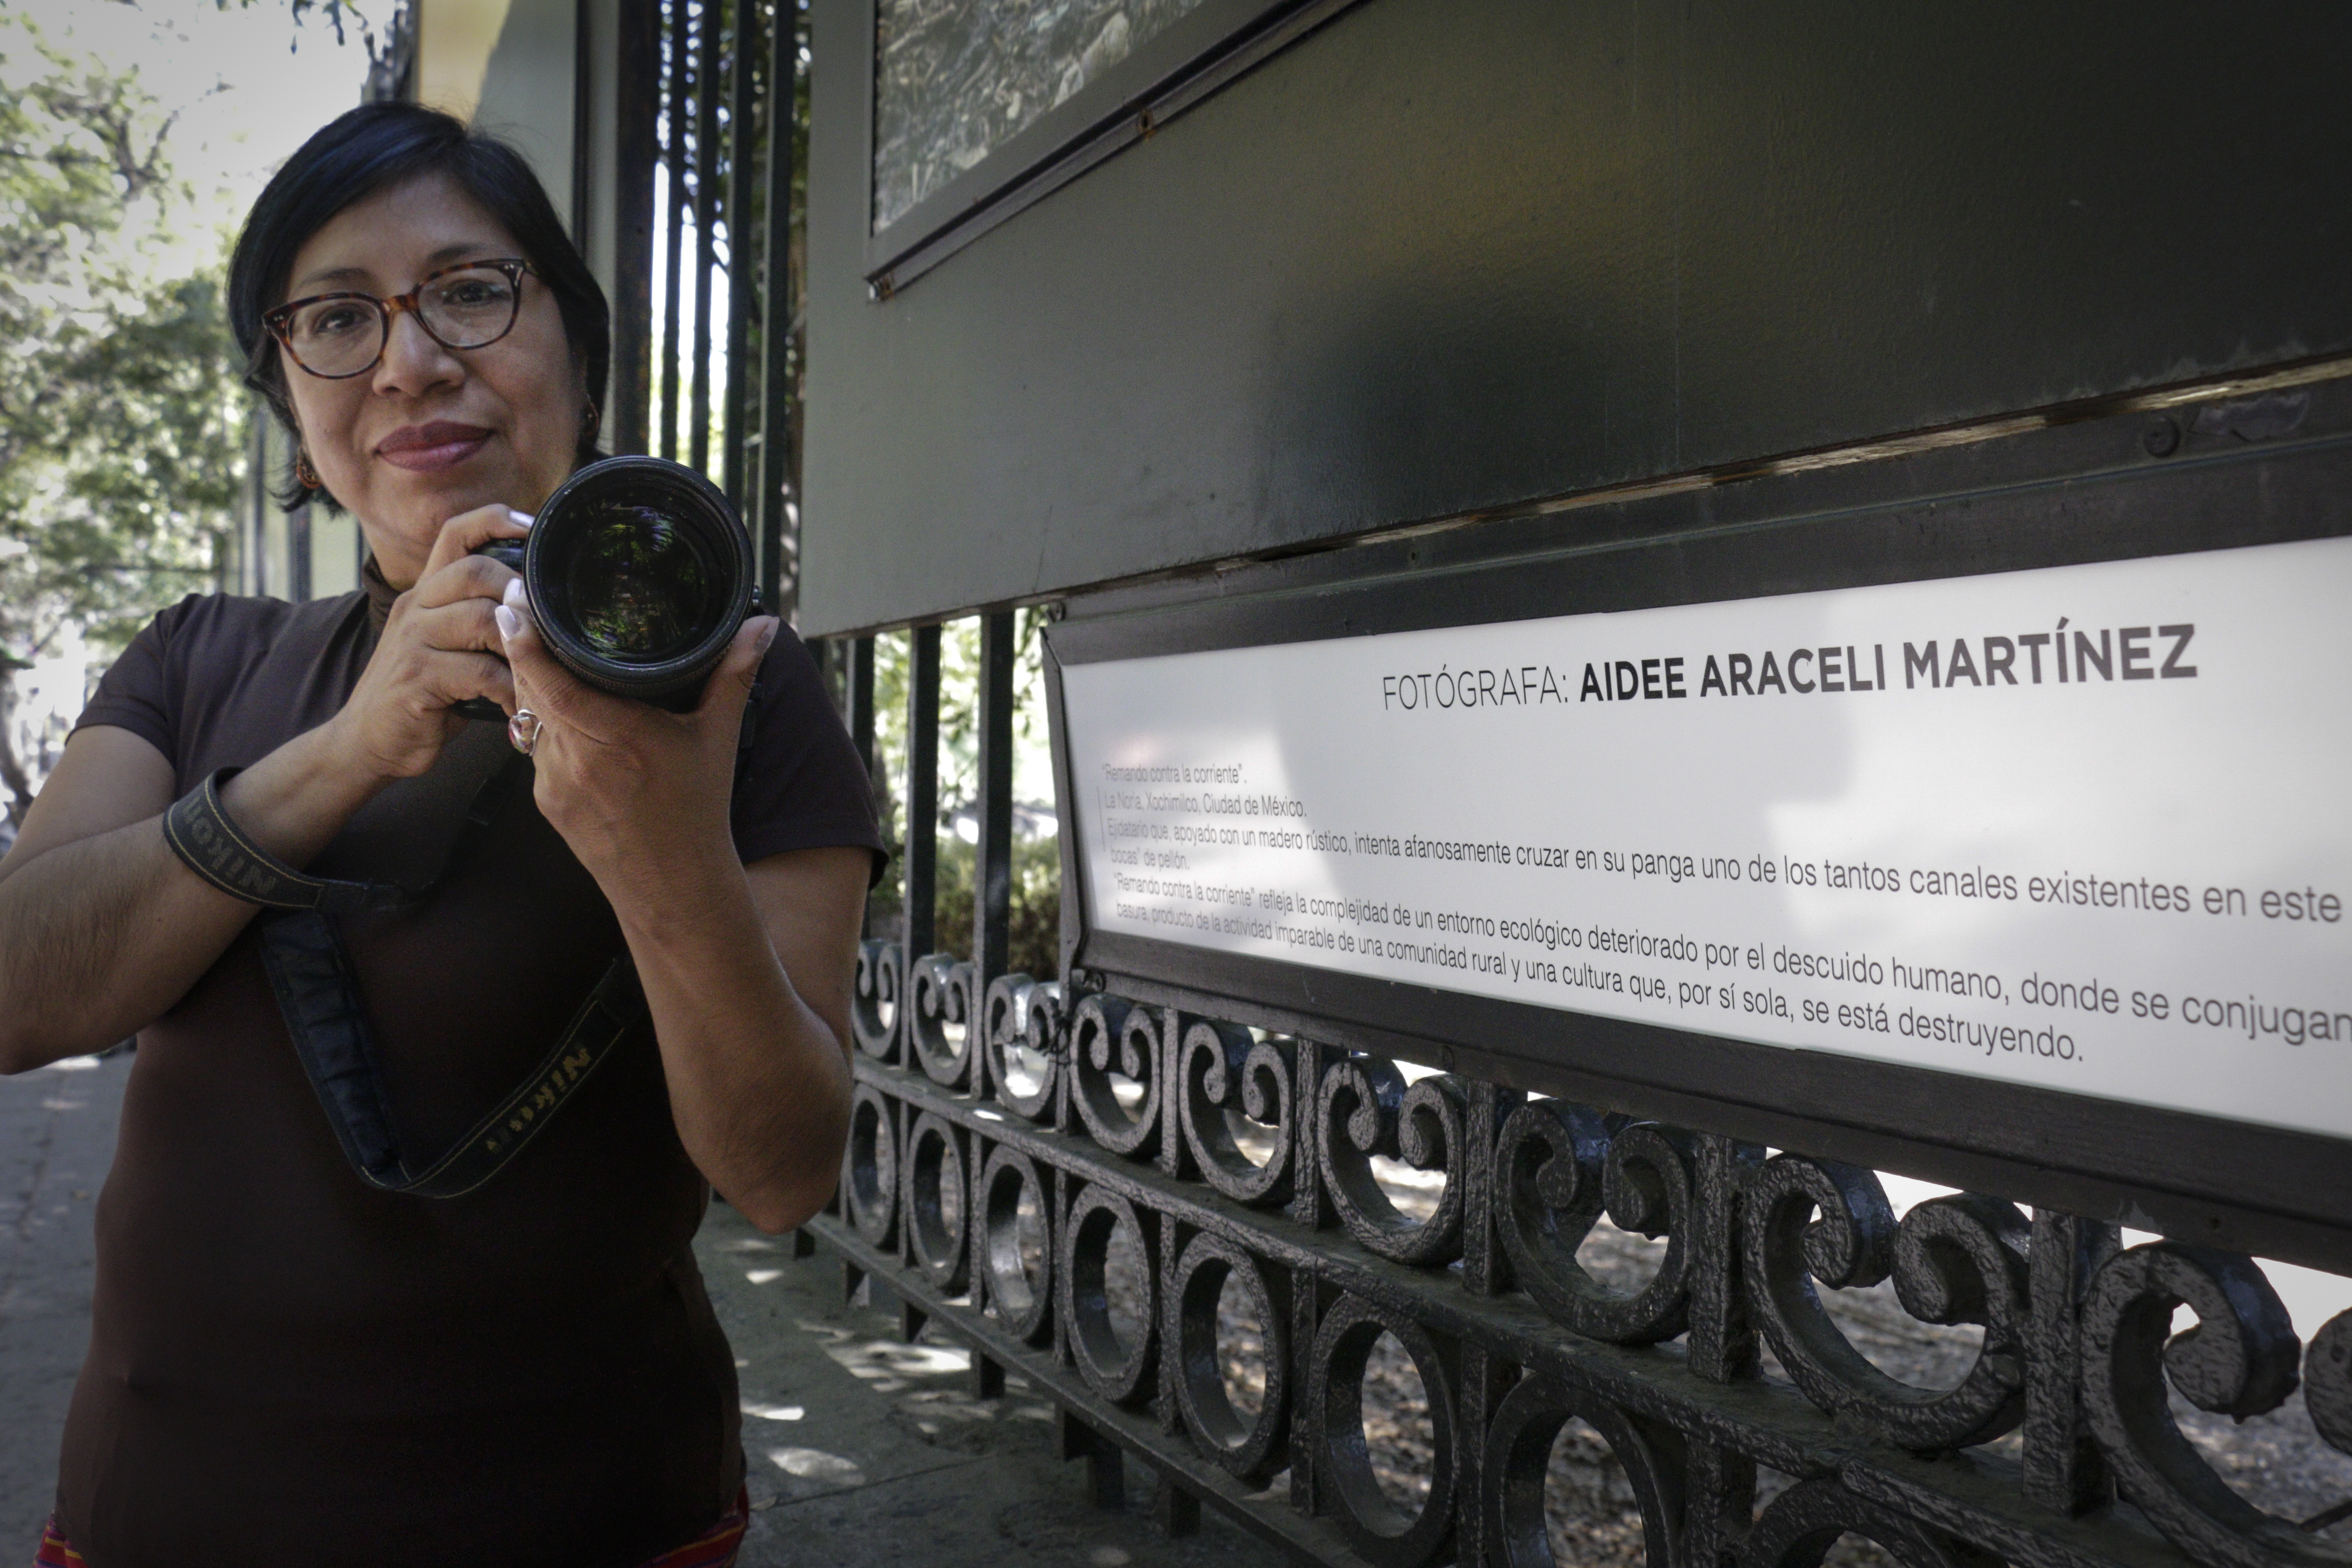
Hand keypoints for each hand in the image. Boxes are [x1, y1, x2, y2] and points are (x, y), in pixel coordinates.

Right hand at [326, 504, 530, 782]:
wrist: (368, 740)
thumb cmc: (423, 692)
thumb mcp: (445, 645)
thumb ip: (478, 619)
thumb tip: (537, 605)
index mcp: (426, 592)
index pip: (455, 534)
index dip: (494, 521)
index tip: (532, 530)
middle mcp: (416, 607)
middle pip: (475, 571)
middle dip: (519, 593)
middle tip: (546, 626)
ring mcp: (413, 640)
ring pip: (483, 619)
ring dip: (522, 646)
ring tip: (539, 671)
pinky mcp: (417, 678)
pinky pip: (481, 672)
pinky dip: (511, 690)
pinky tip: (520, 707)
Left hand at [496, 576, 779, 892]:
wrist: (674, 888)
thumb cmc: (698, 812)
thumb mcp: (718, 738)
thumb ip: (735, 675)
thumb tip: (762, 626)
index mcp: (616, 737)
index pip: (550, 681)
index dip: (526, 642)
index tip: (515, 605)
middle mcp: (575, 760)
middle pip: (528, 690)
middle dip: (523, 651)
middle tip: (523, 610)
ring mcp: (553, 783)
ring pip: (526, 718)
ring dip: (530, 686)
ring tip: (538, 653)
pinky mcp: (545, 802)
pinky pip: (534, 748)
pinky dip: (542, 723)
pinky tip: (556, 709)